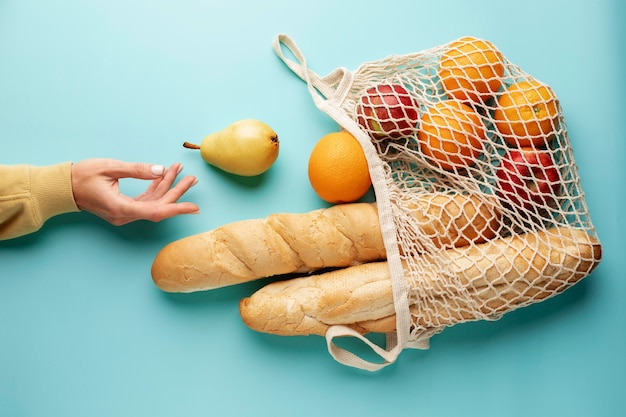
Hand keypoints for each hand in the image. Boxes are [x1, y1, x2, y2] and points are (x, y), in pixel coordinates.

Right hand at [71, 159, 199, 225]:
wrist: (62, 187)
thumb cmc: (82, 176)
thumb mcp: (110, 168)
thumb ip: (137, 170)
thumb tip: (161, 170)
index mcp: (121, 208)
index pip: (156, 211)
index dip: (177, 208)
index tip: (194, 207)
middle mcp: (124, 215)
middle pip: (158, 206)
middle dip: (177, 192)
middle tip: (192, 178)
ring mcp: (124, 213)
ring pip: (153, 203)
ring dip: (167, 188)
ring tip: (181, 172)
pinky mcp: (123, 208)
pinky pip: (145, 200)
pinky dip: (155, 189)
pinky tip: (165, 176)